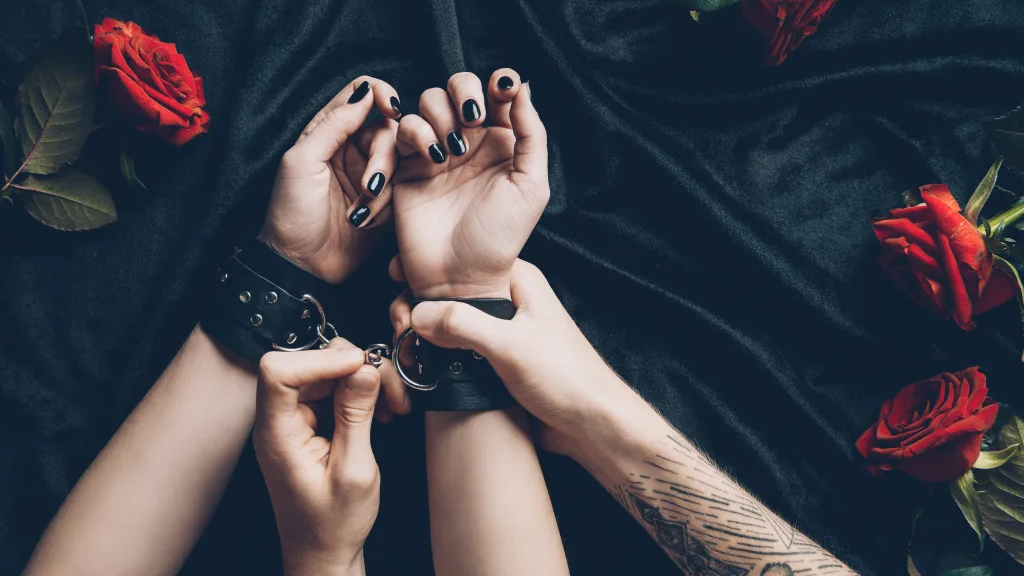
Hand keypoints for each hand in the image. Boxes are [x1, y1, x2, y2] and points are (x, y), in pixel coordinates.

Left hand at [253, 340, 381, 575]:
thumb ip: (356, 416)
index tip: (358, 365)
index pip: (278, 372)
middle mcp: (279, 422)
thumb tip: (364, 369)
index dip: (318, 359)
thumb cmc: (332, 525)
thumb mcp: (354, 470)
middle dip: (353, 368)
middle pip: (308, 364)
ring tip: (392, 405)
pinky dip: (362, 393)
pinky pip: (335, 389)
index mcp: (277, 435)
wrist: (324, 554)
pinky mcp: (310, 422)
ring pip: (327, 372)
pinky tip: (381, 412)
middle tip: (388, 389)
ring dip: (364, 380)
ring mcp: (294, 421)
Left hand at [259, 76, 401, 283]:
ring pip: (399, 161)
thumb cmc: (291, 212)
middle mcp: (352, 147)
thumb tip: (366, 92)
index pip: (361, 94)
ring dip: (384, 187)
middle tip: (369, 186)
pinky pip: (402, 190)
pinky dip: (387, 205)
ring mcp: (370, 174)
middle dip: (383, 158)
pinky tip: (367, 221)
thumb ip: (333, 124)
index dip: (382, 95)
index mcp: (328, 131)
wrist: (300, 264)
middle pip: (388, 130)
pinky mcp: (385, 201)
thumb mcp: (303, 161)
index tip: (391, 109)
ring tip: (362, 211)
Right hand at [389, 260, 636, 457]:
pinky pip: (458, 352)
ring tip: (408, 353)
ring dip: (426, 337)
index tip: (398, 285)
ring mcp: (501, 331)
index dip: (426, 273)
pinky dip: (438, 358)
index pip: (460, 262)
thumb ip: (463, 325)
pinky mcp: (496, 360)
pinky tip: (422, 369)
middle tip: (402, 332)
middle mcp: (508, 300)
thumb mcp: (511, 347)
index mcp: (517, 280)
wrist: (591, 425)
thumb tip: (417, 313)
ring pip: (450, 325)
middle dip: (419, 309)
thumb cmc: (567, 379)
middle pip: (448, 293)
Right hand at [391, 69, 547, 298]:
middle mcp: (469, 139)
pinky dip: (415, 133)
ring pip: (428, 101)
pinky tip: (433, 159)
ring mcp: (436, 149)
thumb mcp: (530, 187)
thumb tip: (524, 89)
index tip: (502, 87)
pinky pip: (403, 128)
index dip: (500, 82)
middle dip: (464, 91)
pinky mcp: (407, 164)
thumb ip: (532, 136)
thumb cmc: (500, 237)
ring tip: (452, 151)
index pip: (499, 95)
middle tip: (472, 118)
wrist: (460, 275)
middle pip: (459, 87)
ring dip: (440, 114)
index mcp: (502, 141)